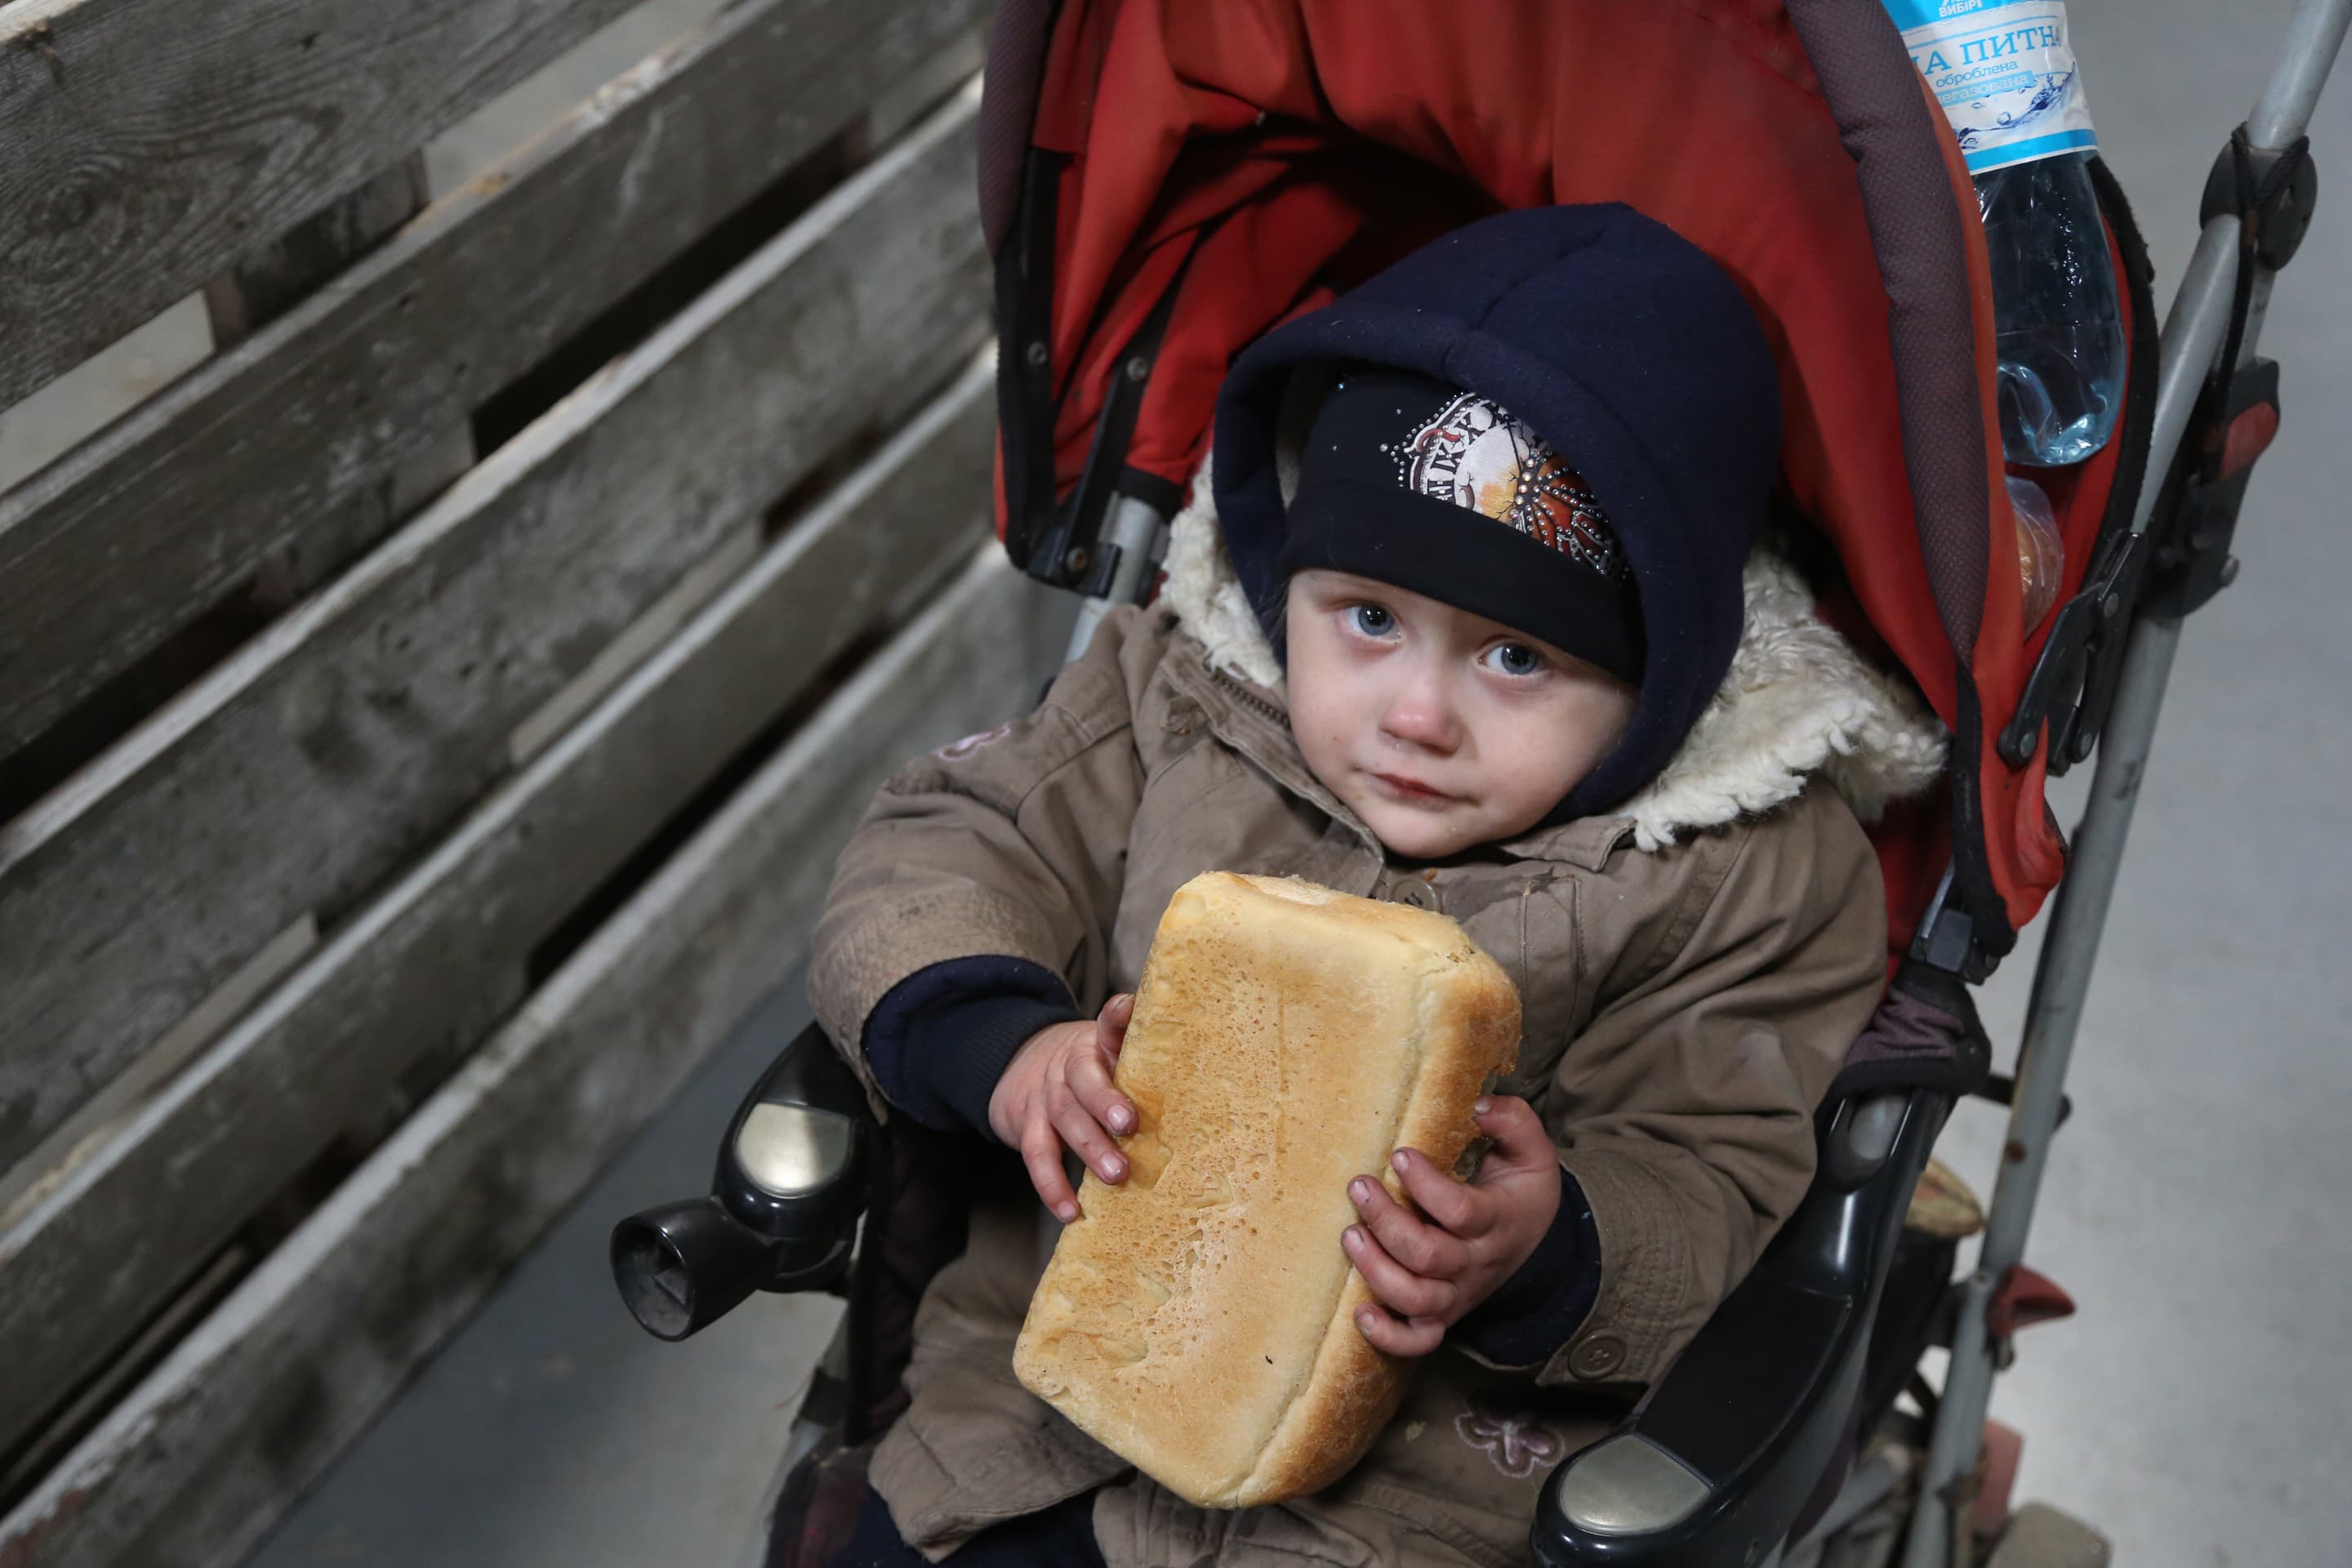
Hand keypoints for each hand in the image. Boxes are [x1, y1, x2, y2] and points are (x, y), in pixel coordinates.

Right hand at [987, 994, 1136, 1222]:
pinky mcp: (1028, 1125)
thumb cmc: (1091, 1068)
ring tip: (1115, 1175)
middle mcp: (1069, 1065)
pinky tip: (1071, 1211)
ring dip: (1088, 1147)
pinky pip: (1036, 1156)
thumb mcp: (1112, 1052)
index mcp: (1097, 1043)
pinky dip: (1052, 1186)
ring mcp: (1047, 1096)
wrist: (1022, 1065)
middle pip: (1084, 1079)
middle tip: (1129, 1125)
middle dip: (1104, 1102)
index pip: (1107, 1024)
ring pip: (1063, 1118)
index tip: (1126, 1010)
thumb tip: (1213, 1073)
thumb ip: (1147, 1060)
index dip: (1116, 1017)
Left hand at [1342, 1095, 1560, 1357]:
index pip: (1462, 1212)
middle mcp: (1475, 1264)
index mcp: (1498, 1221)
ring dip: (1377, 1271)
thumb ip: (1512, 1121)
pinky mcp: (1442, 1316)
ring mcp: (1457, 1294)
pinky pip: (1417, 1342)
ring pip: (1417, 1300)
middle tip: (1359, 1186)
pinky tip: (1360, 1311)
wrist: (1534, 1244)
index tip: (1401, 1155)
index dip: (1427, 1186)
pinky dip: (1389, 1336)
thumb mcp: (1530, 1150)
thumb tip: (1480, 1104)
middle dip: (1387, 1222)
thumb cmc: (1519, 1190)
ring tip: (1350, 1235)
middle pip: (1429, 1257)